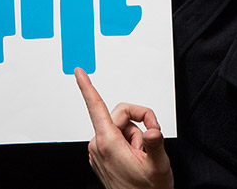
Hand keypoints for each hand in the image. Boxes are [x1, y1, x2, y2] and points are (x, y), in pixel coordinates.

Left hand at [75, 68, 172, 188]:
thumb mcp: (158, 165)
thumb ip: (154, 142)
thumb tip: (151, 129)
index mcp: (107, 143)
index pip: (95, 107)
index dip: (87, 87)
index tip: (78, 71)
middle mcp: (98, 145)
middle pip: (119, 114)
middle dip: (139, 121)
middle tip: (152, 136)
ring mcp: (98, 151)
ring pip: (120, 127)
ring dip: (135, 136)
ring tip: (143, 156)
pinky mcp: (101, 155)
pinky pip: (116, 137)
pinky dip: (128, 142)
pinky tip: (135, 158)